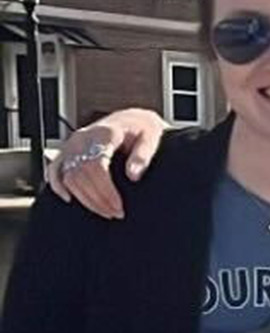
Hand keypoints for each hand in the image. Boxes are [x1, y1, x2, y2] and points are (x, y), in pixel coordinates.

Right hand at [48, 110, 167, 217]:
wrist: (130, 119)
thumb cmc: (141, 129)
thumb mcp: (152, 137)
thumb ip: (143, 155)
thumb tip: (133, 175)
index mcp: (104, 133)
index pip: (96, 166)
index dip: (105, 189)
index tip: (118, 206)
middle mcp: (83, 138)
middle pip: (81, 174)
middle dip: (97, 198)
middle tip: (116, 213)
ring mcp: (71, 144)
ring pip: (68, 176)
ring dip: (84, 198)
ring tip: (105, 211)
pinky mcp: (66, 150)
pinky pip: (54, 169)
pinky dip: (57, 185)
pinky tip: (69, 198)